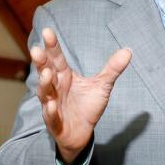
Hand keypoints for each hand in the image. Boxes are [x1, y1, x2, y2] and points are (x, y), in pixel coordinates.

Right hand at [31, 28, 130, 162]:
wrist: (81, 133)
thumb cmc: (87, 107)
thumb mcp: (102, 86)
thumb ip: (112, 69)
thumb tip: (128, 50)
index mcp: (64, 76)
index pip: (57, 58)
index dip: (52, 46)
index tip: (48, 31)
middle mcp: (55, 88)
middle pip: (46, 71)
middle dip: (41, 61)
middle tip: (37, 49)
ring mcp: (52, 104)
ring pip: (45, 92)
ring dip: (44, 83)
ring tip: (46, 73)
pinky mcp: (54, 122)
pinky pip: (50, 116)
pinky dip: (50, 110)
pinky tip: (51, 105)